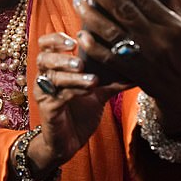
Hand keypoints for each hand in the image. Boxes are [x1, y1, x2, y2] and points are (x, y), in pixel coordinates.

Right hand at [28, 32, 127, 175]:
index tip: (74, 40)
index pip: (46, 44)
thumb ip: (112, 80)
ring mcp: (44, 92)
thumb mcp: (98, 92)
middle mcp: (45, 76)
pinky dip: (74, 91)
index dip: (55, 38)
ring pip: (52, 77)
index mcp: (54, 67)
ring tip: (91, 79)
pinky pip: (58, 96)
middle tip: (81, 61)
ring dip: (72, 76)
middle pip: (44, 57)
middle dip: (62, 57)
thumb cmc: (80, 112)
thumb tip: (137, 68)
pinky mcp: (47, 108)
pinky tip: (88, 91)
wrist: (69, 141)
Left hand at [72, 0, 180, 134]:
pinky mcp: (132, 72)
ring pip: (112, 32)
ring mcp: (144, 57)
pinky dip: (93, 46)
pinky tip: (81, 33)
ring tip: (78, 1)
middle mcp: (157, 39)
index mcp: (171, 24)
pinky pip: (108, 58)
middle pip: (123, 11)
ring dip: (91, 15)